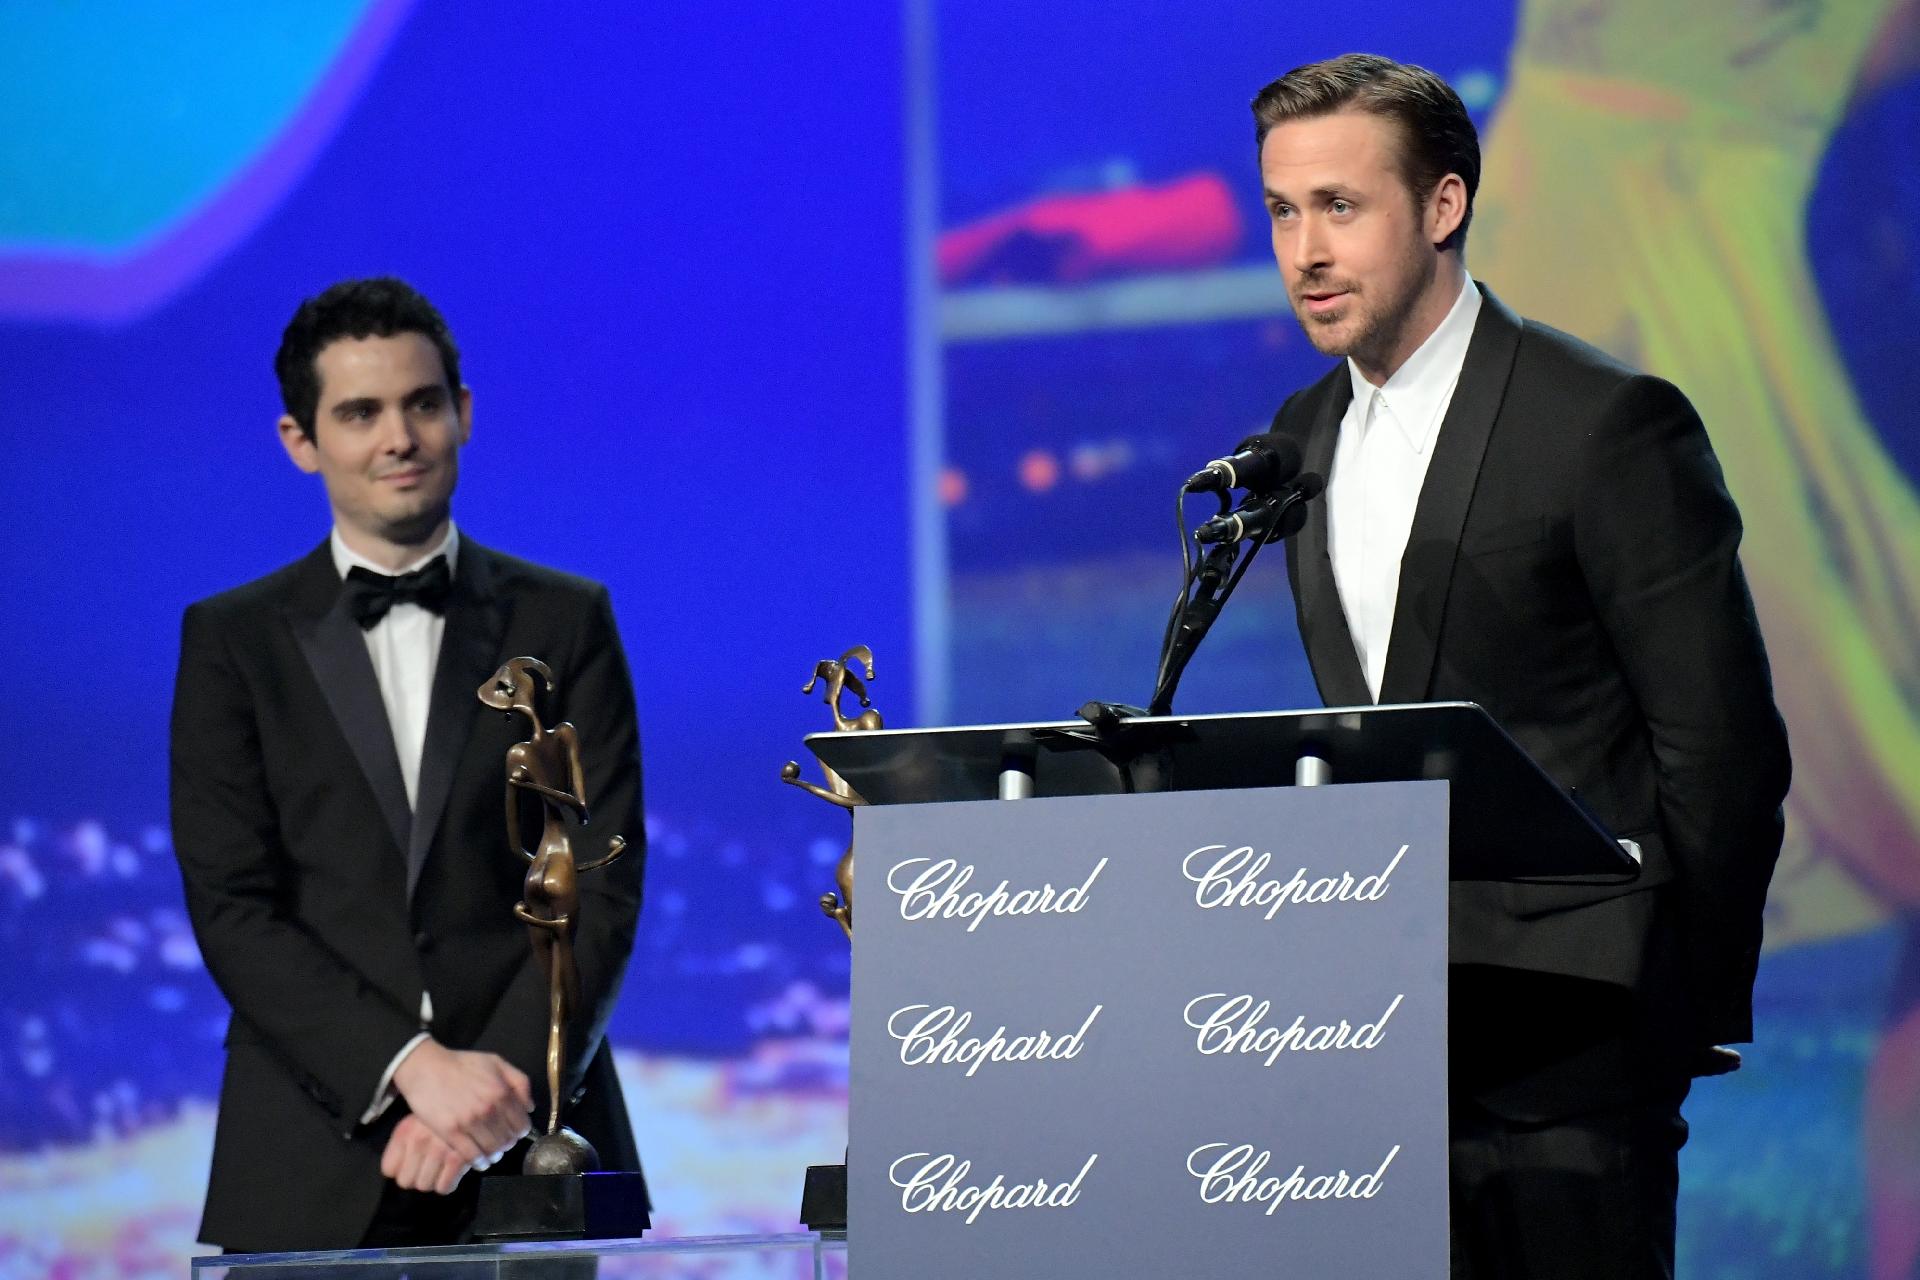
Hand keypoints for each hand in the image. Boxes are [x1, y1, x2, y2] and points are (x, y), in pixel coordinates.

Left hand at [380, 1114, 469, 1194]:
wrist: (473, 1099)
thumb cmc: (444, 1112)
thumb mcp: (418, 1118)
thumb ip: (405, 1142)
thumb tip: (398, 1170)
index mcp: (404, 1132)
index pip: (389, 1169)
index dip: (399, 1169)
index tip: (408, 1166)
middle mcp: (418, 1141)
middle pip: (405, 1181)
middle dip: (415, 1177)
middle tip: (426, 1169)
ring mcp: (438, 1151)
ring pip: (424, 1186)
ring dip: (432, 1180)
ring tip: (440, 1169)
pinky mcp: (457, 1159)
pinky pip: (444, 1187)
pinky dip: (448, 1184)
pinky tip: (452, 1173)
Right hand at [391, 1039, 533, 1167]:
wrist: (427, 1068)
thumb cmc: (462, 1064)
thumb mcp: (496, 1062)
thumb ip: (519, 1082)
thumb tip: (530, 1107)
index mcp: (502, 1091)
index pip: (522, 1126)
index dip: (519, 1131)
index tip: (512, 1132)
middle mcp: (489, 1108)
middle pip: (508, 1140)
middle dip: (506, 1143)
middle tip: (500, 1142)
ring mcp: (470, 1122)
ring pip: (492, 1150)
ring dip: (494, 1154)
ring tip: (490, 1152)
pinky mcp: (451, 1132)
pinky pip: (472, 1156)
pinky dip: (479, 1162)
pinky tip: (479, 1160)